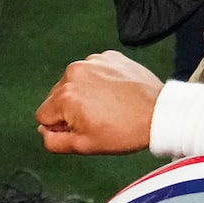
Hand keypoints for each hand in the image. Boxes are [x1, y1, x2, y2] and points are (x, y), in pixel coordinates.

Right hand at [35, 52, 162, 152]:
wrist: (160, 113)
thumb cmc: (124, 131)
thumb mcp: (84, 146)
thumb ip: (53, 142)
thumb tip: (43, 131)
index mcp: (65, 96)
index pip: (44, 115)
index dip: (61, 127)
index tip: (83, 128)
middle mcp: (74, 73)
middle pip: (57, 97)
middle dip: (71, 108)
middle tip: (97, 118)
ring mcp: (92, 61)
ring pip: (74, 82)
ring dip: (84, 93)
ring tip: (107, 105)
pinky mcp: (109, 56)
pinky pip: (93, 71)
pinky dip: (99, 81)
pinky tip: (114, 92)